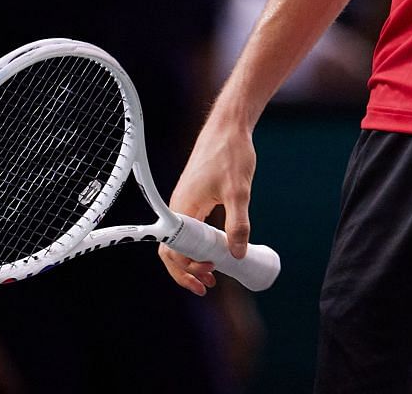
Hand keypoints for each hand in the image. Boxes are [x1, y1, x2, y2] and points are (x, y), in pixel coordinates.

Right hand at [158, 111, 256, 295]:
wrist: (229, 126)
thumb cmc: (230, 154)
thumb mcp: (238, 192)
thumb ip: (238, 224)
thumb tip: (238, 254)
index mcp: (182, 209)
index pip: (173, 251)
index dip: (187, 268)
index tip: (209, 274)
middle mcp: (178, 208)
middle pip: (173, 250)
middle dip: (187, 271)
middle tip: (208, 284)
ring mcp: (186, 203)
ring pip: (182, 240)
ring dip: (194, 259)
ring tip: (212, 274)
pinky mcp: (195, 198)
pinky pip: (191, 228)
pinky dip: (200, 244)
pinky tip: (215, 250)